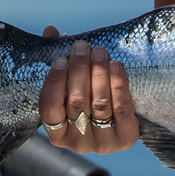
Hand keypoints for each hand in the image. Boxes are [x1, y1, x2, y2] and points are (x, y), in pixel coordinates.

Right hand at [36, 29, 140, 154]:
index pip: (49, 107)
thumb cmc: (86, 98)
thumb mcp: (69, 84)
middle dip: (79, 70)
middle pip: (76, 102)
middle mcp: (77, 143)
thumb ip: (58, 60)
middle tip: (82, 47)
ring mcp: (102, 143)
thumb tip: (51, 32)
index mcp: (57, 133)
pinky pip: (121, 110)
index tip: (61, 59)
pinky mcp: (125, 138)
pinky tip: (115, 66)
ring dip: (99, 73)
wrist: (120, 120)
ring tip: (100, 52)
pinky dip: (118, 86)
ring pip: (99, 104)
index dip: (54, 82)